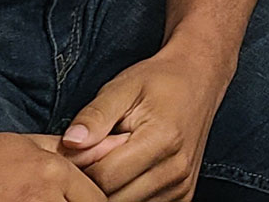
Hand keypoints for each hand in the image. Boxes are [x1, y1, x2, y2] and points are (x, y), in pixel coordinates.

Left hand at [59, 46, 232, 200]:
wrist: (199, 79)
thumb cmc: (159, 81)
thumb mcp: (123, 87)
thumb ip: (95, 116)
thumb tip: (69, 142)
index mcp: (162, 139)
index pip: (104, 175)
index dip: (80, 165)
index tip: (74, 148)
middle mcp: (177, 169)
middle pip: (114, 197)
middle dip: (93, 179)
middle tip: (89, 153)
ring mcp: (182, 187)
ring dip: (109, 189)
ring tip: (108, 159)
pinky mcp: (183, 196)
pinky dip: (126, 193)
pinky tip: (125, 169)